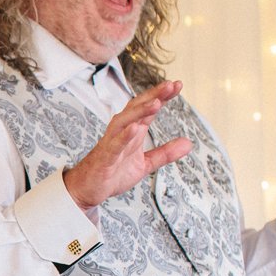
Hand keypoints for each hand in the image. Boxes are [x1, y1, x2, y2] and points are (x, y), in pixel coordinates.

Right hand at [63, 81, 193, 210]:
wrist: (87, 190)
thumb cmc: (112, 173)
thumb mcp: (145, 163)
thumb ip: (165, 153)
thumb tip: (189, 143)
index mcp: (132, 132)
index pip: (147, 109)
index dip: (162, 96)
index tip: (177, 85)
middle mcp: (121, 132)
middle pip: (136, 108)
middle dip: (153, 96)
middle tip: (171, 85)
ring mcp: (111, 143)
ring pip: (124, 121)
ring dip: (139, 111)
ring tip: (156, 103)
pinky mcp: (104, 158)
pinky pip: (114, 145)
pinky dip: (124, 136)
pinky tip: (135, 128)